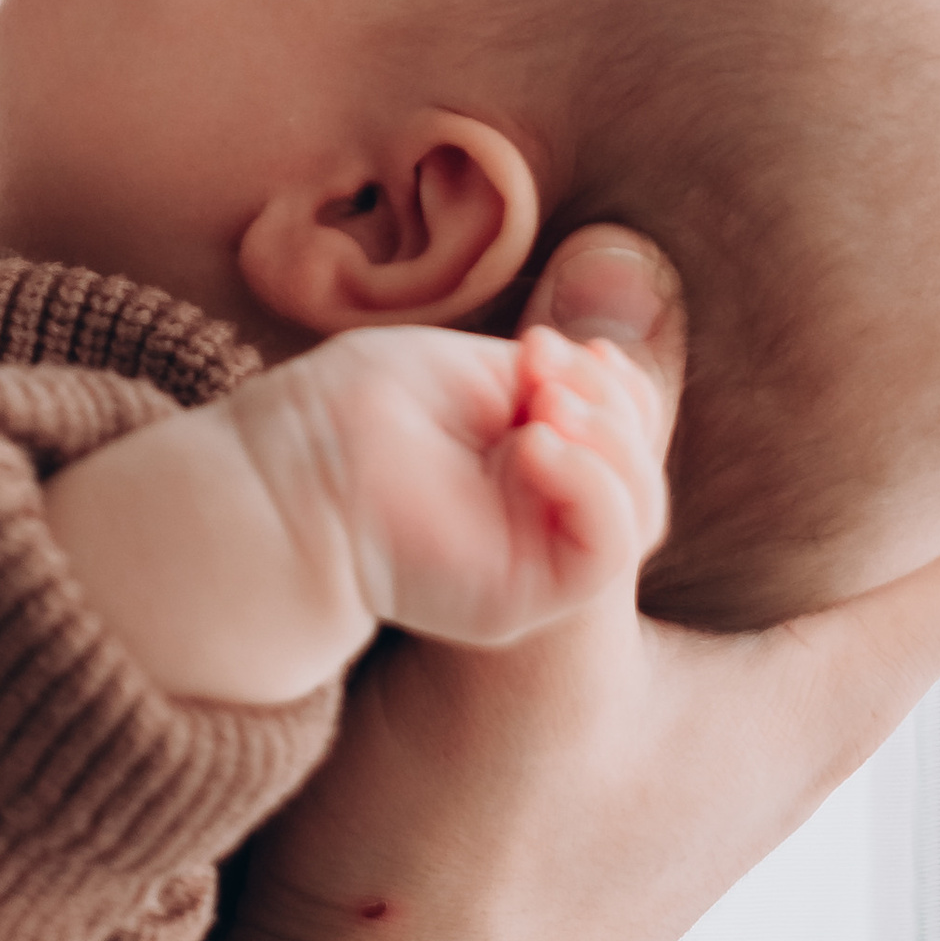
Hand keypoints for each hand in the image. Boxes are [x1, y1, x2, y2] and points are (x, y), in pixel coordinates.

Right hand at [223, 226, 939, 940]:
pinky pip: (649, 596)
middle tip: (854, 267)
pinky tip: (557, 460)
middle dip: (871, 416)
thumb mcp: (539, 644)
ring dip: (734, 462)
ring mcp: (680, 743)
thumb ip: (583, 463)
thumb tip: (629, 260)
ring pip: (754, 567)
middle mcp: (775, 718)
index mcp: (822, 695)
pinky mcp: (584, 755)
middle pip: (883, 544)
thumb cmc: (470, 882)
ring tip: (708, 327)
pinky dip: (630, 513)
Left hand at [239, 314, 668, 645]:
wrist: (299, 466)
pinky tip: (534, 445)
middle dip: (611, 404)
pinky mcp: (527, 595)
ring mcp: (540, 557)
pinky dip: (591, 486)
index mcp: (535, 457)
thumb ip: (553, 375)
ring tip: (543, 403)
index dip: (618, 385)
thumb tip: (606, 365)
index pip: (626, 429)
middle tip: (543, 367)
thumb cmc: (364, 408)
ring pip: (640, 509)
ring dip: (608, 439)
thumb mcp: (476, 368)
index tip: (562, 344)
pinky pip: (606, 550)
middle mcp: (545, 512)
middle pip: (640, 467)